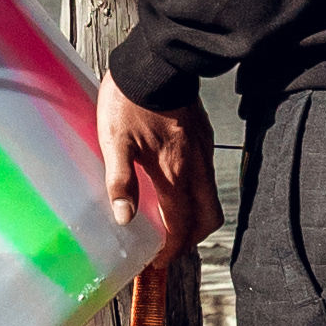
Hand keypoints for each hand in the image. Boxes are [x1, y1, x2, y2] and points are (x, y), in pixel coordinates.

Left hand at [96, 79, 210, 249]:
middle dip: (190, 239)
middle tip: (167, 247)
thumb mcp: (114, 142)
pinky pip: (207, 178)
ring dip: (194, 217)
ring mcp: (204, 153)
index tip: (158, 261)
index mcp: (174, 174)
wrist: (157, 64)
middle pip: (207, 219)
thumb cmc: (130, 102)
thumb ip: (120, 181)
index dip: (171, 249)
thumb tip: (124, 218)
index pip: (181, 225)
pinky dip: (196, 194)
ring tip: (170, 221)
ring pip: (210, 199)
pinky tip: (175, 187)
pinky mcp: (204, 138)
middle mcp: (196, 168)